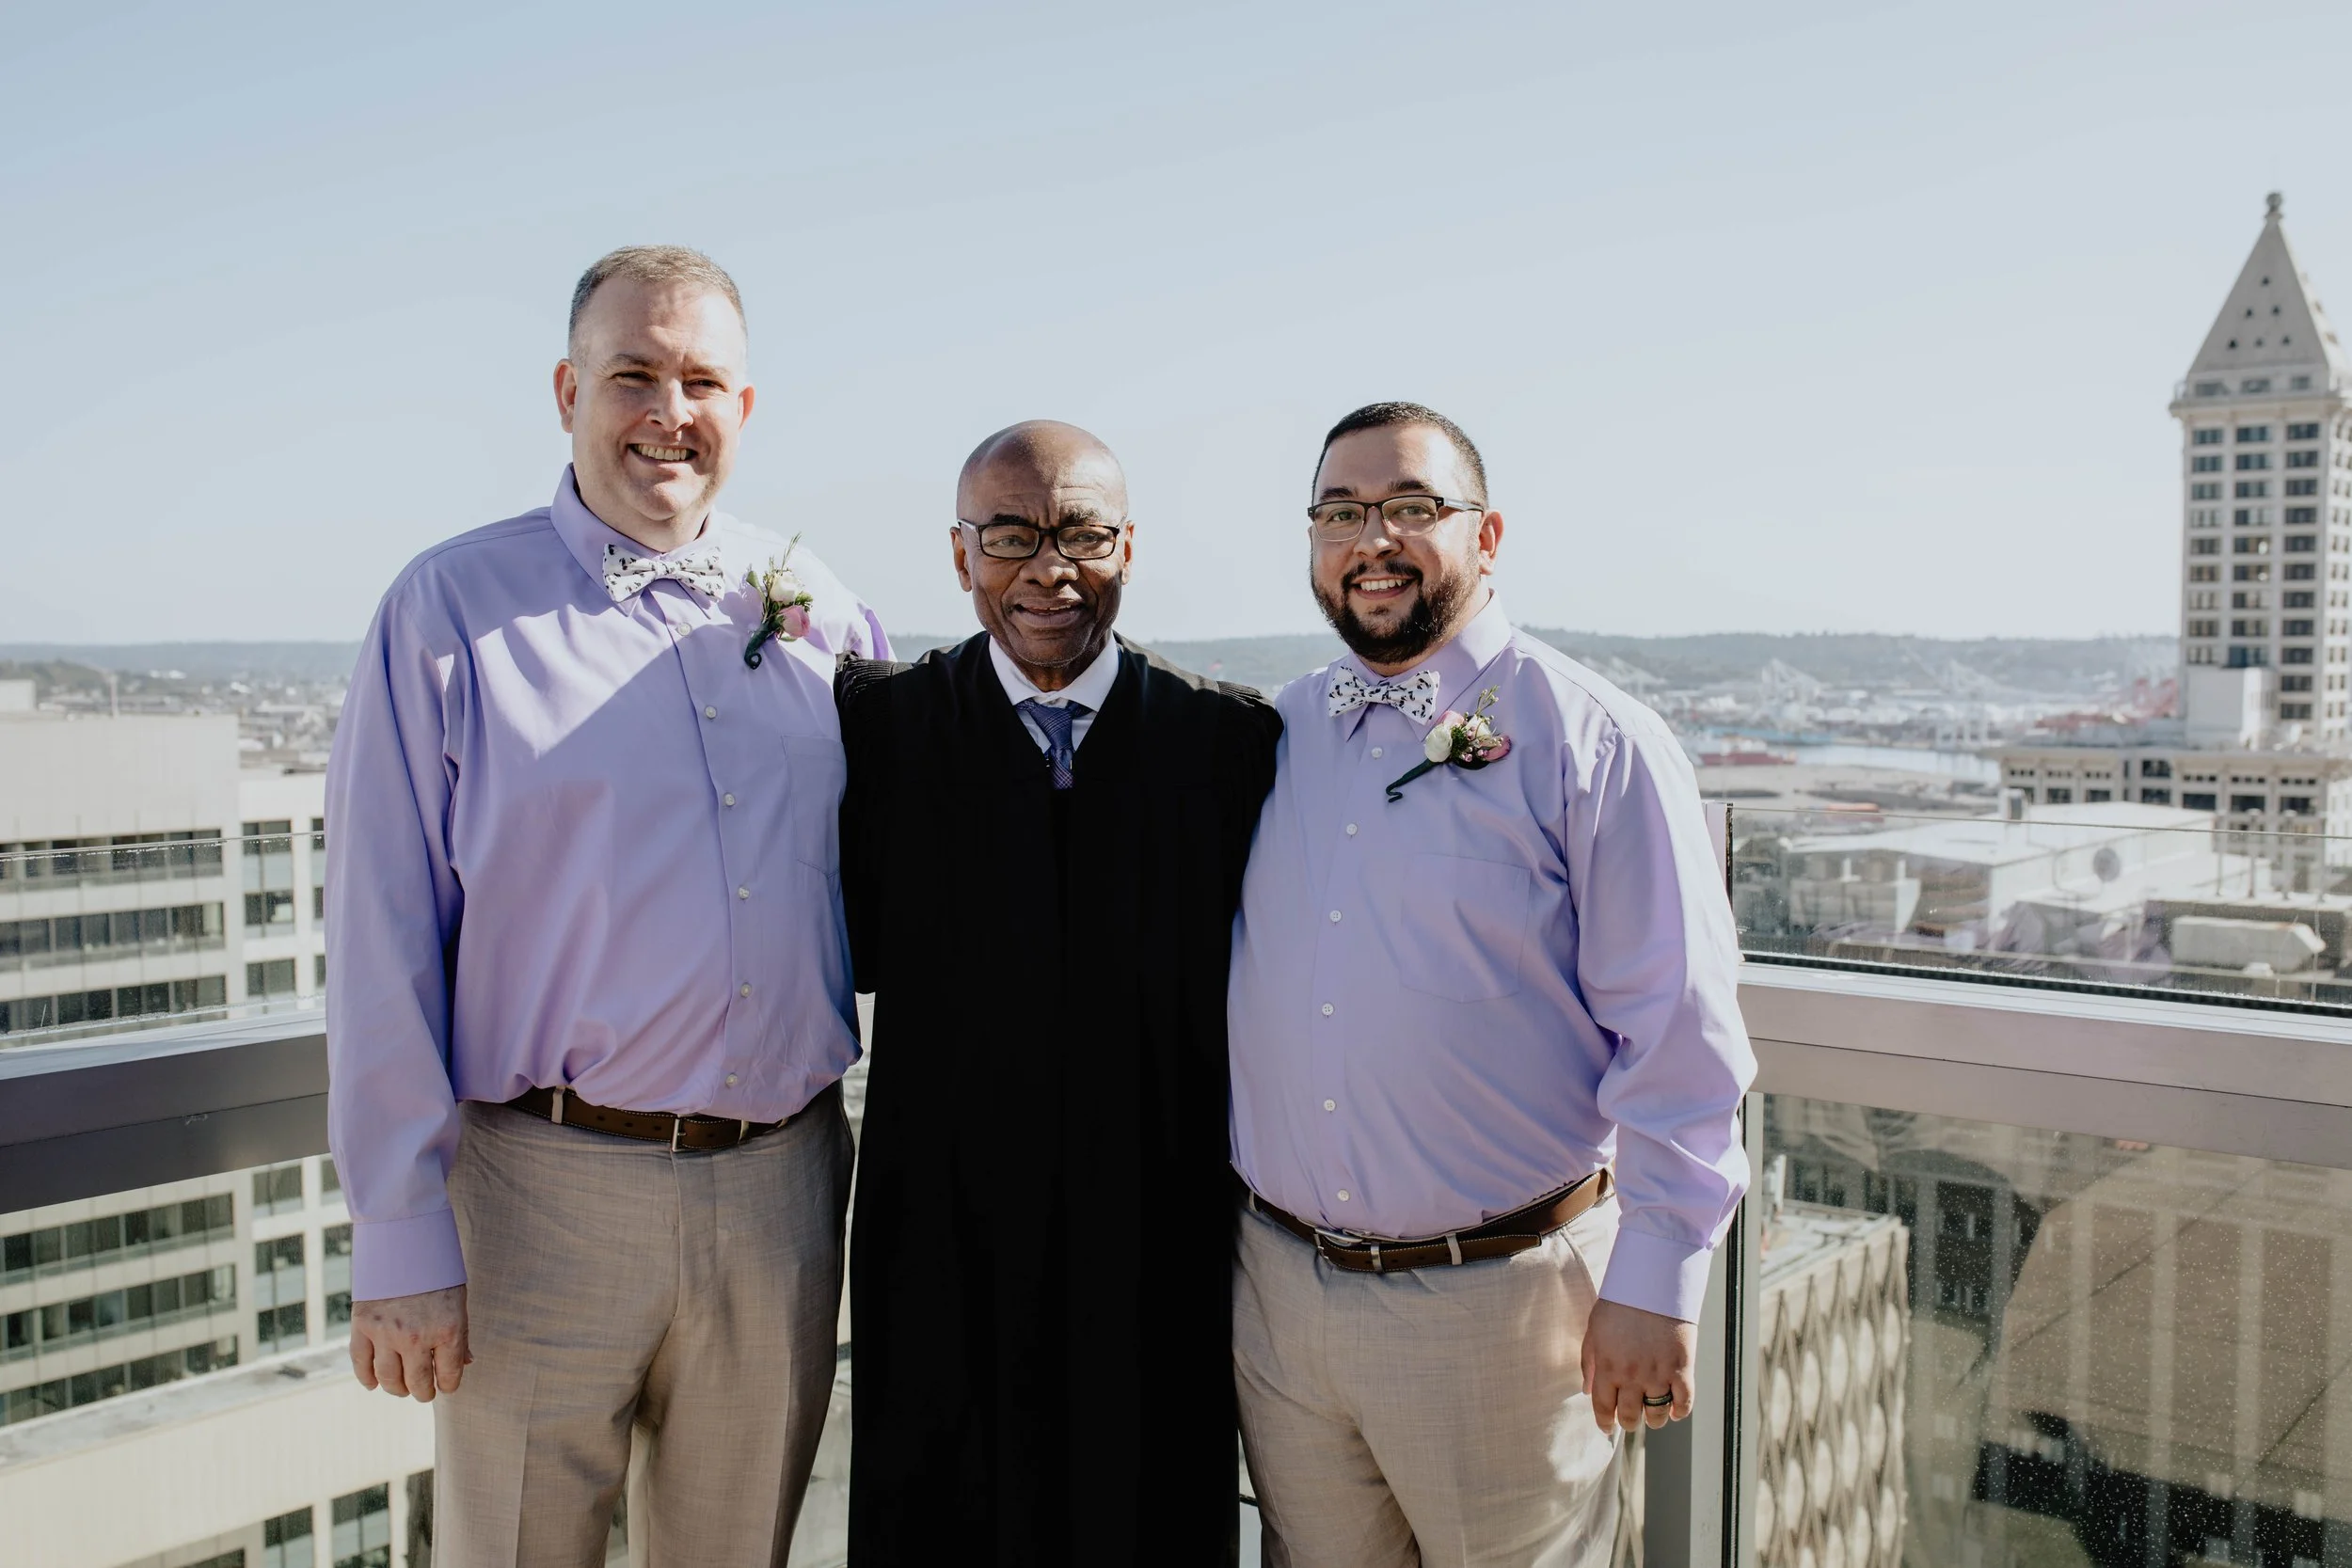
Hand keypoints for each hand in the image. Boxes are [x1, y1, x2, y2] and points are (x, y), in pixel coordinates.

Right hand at [349, 1284, 469, 1402]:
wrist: (405, 1240)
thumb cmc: (437, 1272)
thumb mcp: (458, 1301)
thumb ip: (459, 1335)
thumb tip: (465, 1363)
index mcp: (448, 1330)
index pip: (449, 1375)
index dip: (448, 1385)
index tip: (446, 1385)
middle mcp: (416, 1337)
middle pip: (417, 1382)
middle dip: (423, 1392)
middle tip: (424, 1392)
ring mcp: (386, 1333)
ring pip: (388, 1378)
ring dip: (397, 1389)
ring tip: (403, 1388)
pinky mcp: (362, 1325)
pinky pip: (361, 1363)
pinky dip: (366, 1378)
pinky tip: (374, 1383)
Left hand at [1582, 1297, 1694, 1432]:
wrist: (1653, 1283)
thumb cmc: (1621, 1303)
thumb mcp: (1595, 1330)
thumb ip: (1589, 1362)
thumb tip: (1587, 1390)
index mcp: (1607, 1366)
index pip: (1603, 1407)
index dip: (1604, 1422)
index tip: (1606, 1428)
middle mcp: (1631, 1376)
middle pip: (1629, 1416)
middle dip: (1628, 1422)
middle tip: (1630, 1419)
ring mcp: (1658, 1374)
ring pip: (1656, 1415)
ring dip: (1653, 1419)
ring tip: (1652, 1413)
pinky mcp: (1682, 1369)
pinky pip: (1683, 1403)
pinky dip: (1679, 1412)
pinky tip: (1674, 1410)